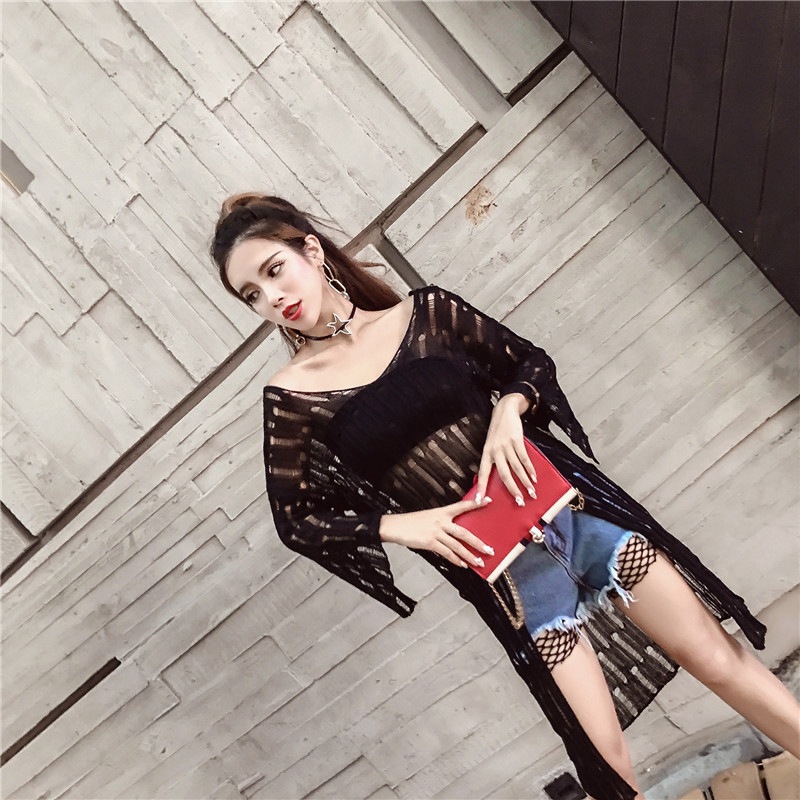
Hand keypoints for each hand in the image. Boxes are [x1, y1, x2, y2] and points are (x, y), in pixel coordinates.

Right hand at [379, 496, 494, 567]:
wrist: (395, 526)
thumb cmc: (411, 522)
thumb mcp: (429, 517)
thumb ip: (443, 523)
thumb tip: (456, 533)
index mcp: (442, 511)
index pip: (462, 506)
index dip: (475, 504)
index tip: (488, 501)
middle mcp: (441, 521)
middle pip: (464, 533)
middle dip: (478, 543)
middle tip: (489, 550)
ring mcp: (436, 532)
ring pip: (457, 546)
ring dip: (469, 556)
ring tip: (479, 562)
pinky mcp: (430, 542)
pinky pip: (447, 553)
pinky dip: (456, 560)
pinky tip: (462, 564)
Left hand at [474, 395, 537, 507]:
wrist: (504, 411)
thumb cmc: (498, 431)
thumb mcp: (491, 445)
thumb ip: (494, 460)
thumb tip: (498, 478)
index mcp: (486, 453)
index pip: (483, 473)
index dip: (481, 487)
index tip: (479, 501)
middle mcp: (495, 451)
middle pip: (504, 474)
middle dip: (512, 490)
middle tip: (519, 502)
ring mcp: (506, 446)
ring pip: (516, 468)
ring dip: (525, 482)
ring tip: (531, 493)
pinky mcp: (516, 440)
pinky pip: (524, 458)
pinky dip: (530, 469)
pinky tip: (534, 477)